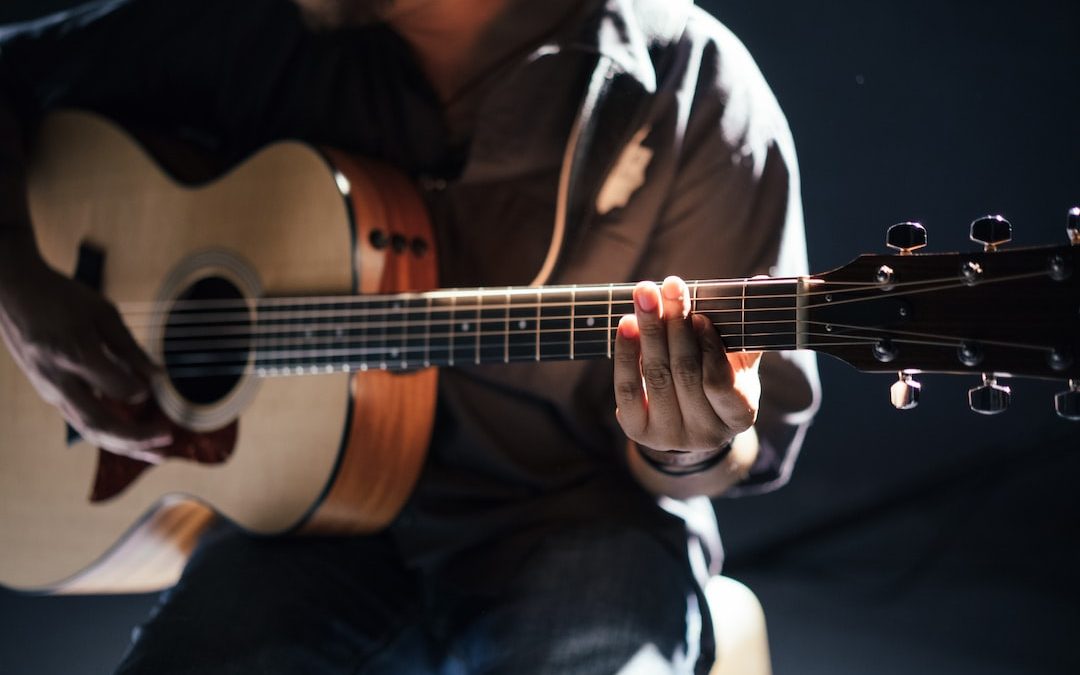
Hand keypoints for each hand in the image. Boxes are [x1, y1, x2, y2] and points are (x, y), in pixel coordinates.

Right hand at [0, 256, 171, 461]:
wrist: (13, 292)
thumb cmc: (61, 297)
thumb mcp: (103, 313)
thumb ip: (130, 347)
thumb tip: (158, 377)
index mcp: (75, 355)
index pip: (117, 388)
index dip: (141, 391)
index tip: (157, 385)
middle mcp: (59, 380)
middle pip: (100, 424)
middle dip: (137, 439)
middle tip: (169, 439)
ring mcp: (50, 390)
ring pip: (89, 430)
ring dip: (125, 445)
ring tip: (157, 454)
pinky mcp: (49, 394)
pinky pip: (81, 421)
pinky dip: (110, 434)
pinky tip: (133, 439)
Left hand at [613, 276, 760, 463]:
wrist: (687, 420)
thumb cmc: (718, 379)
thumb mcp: (738, 361)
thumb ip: (745, 328)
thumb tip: (761, 281)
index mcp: (739, 415)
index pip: (720, 383)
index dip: (709, 348)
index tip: (700, 316)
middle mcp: (705, 433)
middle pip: (685, 373)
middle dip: (675, 325)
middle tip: (670, 286)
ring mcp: (670, 436)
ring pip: (656, 376)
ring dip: (649, 330)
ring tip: (645, 295)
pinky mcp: (638, 431)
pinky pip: (628, 389)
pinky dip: (626, 354)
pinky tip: (627, 324)